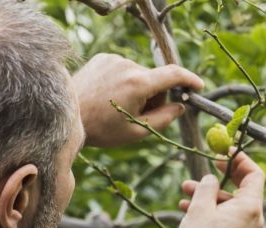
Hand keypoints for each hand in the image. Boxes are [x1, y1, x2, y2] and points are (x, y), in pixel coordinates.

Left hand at [72, 53, 203, 147]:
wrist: (66, 115)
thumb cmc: (101, 128)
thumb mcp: (137, 131)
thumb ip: (164, 118)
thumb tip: (181, 106)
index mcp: (139, 84)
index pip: (174, 74)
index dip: (190, 80)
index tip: (198, 86)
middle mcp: (128, 65)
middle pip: (156, 79)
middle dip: (156, 96)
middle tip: (141, 115)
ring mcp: (115, 59)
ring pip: (140, 74)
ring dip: (139, 89)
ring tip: (119, 107)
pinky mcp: (104, 57)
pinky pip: (125, 69)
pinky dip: (125, 81)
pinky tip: (109, 95)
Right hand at [177, 151, 265, 227]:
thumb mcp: (200, 208)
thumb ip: (206, 187)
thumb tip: (210, 179)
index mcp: (251, 207)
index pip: (254, 174)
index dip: (240, 160)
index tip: (224, 154)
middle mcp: (254, 219)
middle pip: (242, 189)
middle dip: (219, 178)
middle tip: (205, 168)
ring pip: (230, 206)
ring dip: (210, 196)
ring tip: (185, 191)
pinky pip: (227, 220)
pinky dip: (212, 212)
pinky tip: (189, 210)